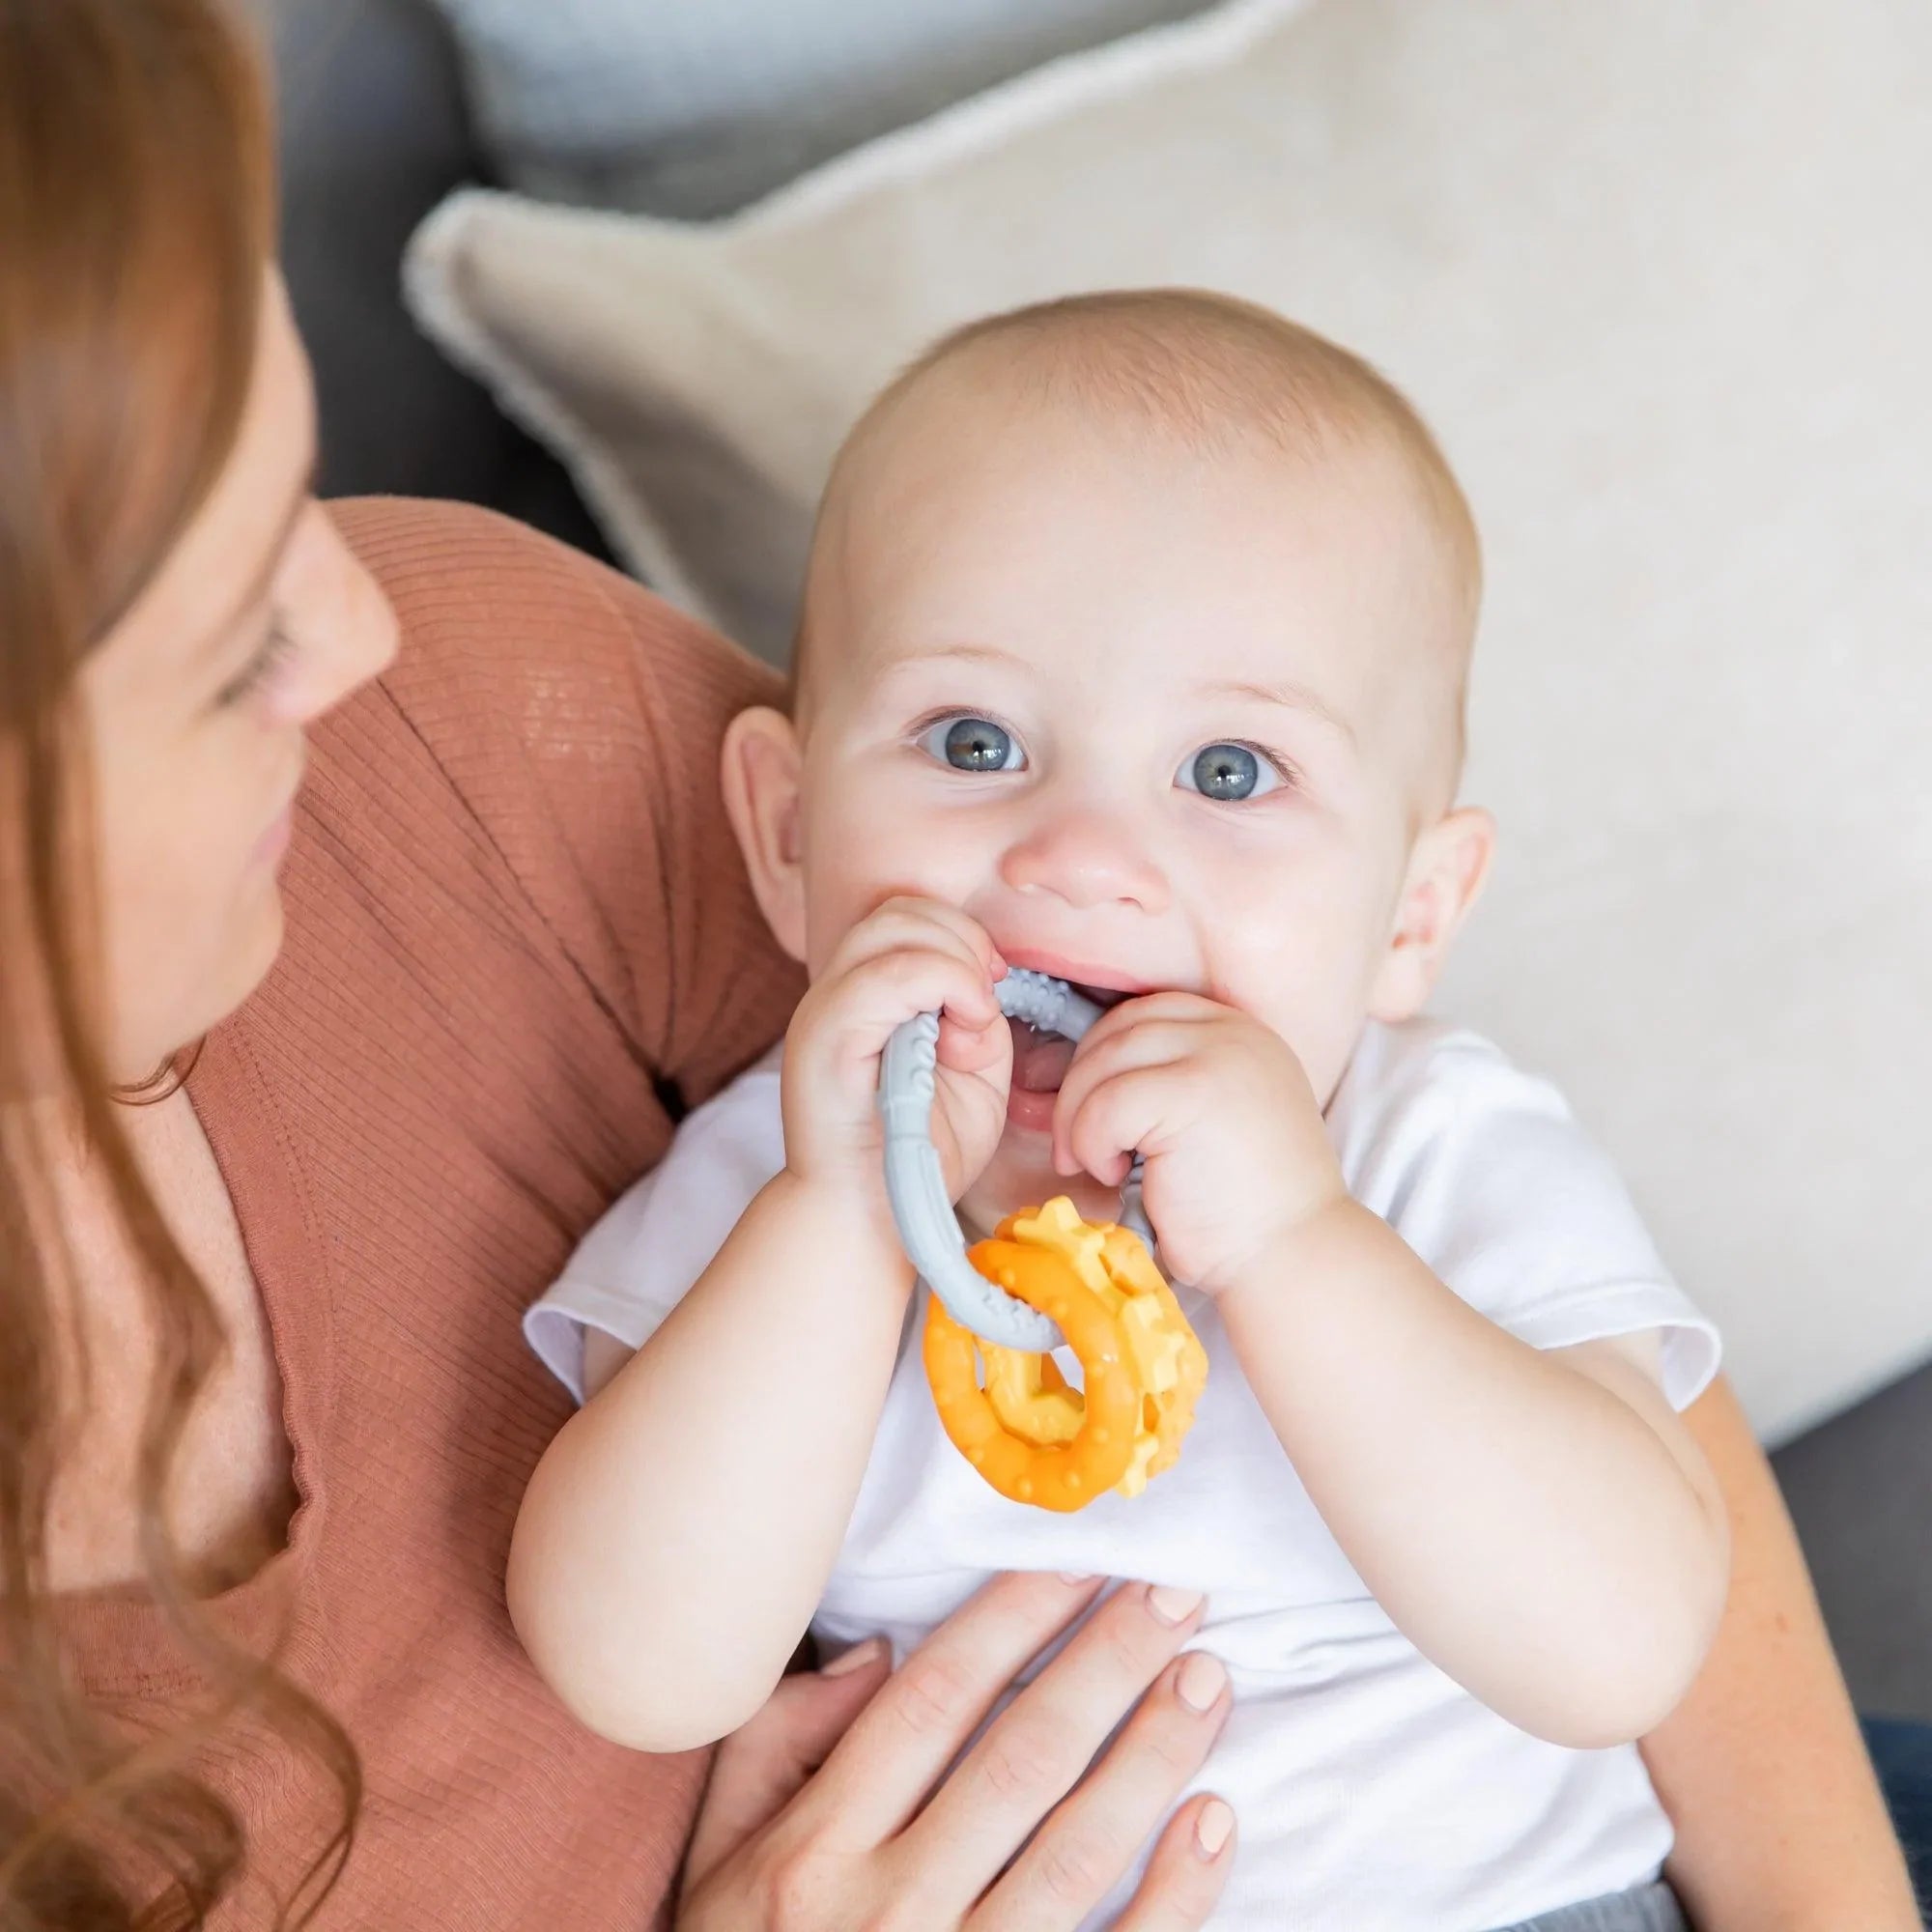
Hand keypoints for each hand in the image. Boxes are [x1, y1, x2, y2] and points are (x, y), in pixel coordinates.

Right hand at [677, 1573, 1235, 1930]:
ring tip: (1206, 1679)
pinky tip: (1214, 1821)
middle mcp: (888, 1907)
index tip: (1082, 1560)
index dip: (1012, 1620)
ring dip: (1152, 1757)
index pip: (933, 1703)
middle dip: (1106, 1665)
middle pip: (1020, 1759)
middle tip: (1176, 1594)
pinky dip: (1176, 1896)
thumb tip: (879, 1653)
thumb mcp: (721, 1850)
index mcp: (816, 1847)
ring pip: (1076, 1851)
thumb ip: (780, 1739)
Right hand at [782, 897, 1010, 1213]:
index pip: (906, 917)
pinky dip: (940, 984)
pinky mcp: (822, 1041)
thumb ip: (978, 1022)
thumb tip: (976, 992)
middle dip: (961, 939)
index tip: (992, 985)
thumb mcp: (974, 1077)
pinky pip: (882, 978)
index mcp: (862, 998)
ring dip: (952, 960)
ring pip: (889, 929)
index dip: (961, 936)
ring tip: (971, 1018)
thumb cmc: (918, 1154)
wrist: (868, 1223)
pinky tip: (962, 1030)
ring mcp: (822, 1014)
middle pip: (898, 911)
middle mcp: (833, 994)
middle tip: (984, 1000)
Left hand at [1051, 993, 1344, 1291]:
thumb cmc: (1242, 1208)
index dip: (1103, 1056)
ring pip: (1106, 1060)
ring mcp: (1218, 1055)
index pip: (1147, 1012)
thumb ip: (1168, 1082)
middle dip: (1080, 1086)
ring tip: (1098, 1167)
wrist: (1291, 1257)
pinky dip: (1091, 1143)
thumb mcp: (1212, 1121)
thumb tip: (1079, 1074)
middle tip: (1076, 1148)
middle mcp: (1233, 1032)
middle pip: (1120, 1028)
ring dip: (1079, 1119)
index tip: (1090, 1110)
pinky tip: (1116, 1178)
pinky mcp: (1194, 1092)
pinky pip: (1106, 1102)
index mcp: (1240, 1033)